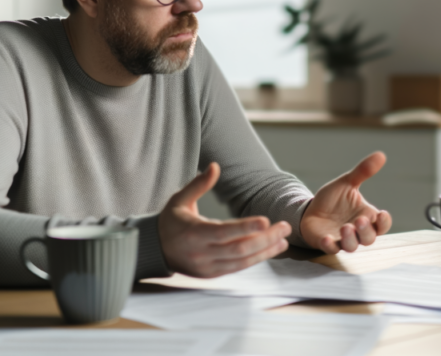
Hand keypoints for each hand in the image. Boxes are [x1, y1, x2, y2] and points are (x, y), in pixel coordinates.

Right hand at [159, 162, 290, 277]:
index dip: (246, 227)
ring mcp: (207, 267)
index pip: (224, 232)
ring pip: (242, 261)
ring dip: (266, 251)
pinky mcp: (212, 274)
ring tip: (284, 240)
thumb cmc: (171, 221)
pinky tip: (271, 249)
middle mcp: (200, 253)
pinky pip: (238, 268)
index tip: (267, 220)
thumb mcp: (180, 200)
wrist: (154, 250)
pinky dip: (256, 259)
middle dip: (265, 239)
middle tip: (285, 227)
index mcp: (193, 233)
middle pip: (238, 248)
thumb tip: (215, 166)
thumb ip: (199, 184)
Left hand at [301, 152, 392, 253]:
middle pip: (369, 239)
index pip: (382, 225)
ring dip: (351, 239)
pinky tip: (326, 238)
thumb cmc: (333, 198)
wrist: (310, 209)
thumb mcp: (347, 182)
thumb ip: (363, 172)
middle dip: (366, 231)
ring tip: (346, 227)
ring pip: (353, 246)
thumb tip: (381, 155)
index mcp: (365, 216)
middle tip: (359, 221)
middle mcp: (357, 231)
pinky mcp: (326, 243)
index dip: (384, 223)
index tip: (381, 214)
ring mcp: (342, 239)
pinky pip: (331, 249)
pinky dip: (330, 245)